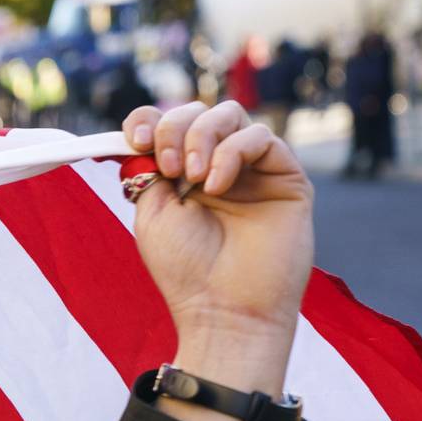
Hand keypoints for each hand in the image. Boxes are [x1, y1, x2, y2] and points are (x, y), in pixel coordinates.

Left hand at [123, 101, 312, 420]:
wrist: (225, 308)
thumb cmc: (186, 270)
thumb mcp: (152, 215)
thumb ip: (147, 172)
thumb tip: (141, 136)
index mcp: (183, 176)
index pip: (167, 125)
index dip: (149, 120)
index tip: (135, 139)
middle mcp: (218, 167)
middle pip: (197, 112)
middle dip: (174, 128)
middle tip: (168, 165)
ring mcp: (253, 170)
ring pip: (229, 115)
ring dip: (202, 136)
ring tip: (193, 177)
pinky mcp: (286, 176)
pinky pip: (261, 137)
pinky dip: (232, 152)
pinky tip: (216, 186)